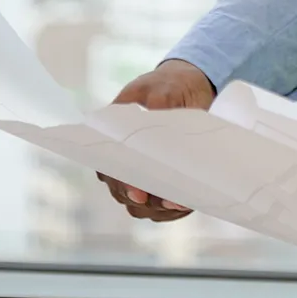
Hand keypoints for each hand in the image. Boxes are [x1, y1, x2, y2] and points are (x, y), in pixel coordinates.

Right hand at [97, 59, 215, 220]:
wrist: (187, 88)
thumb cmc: (170, 86)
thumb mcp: (164, 90)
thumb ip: (158, 106)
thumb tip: (154, 134)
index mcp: (112, 135)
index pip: (109, 168)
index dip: (122, 184)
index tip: (140, 193)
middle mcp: (121, 159)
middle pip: (123, 193)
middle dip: (145, 201)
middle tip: (171, 201)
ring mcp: (139, 172)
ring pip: (140, 205)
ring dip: (159, 208)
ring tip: (182, 202)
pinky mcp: (159, 181)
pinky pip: (158, 206)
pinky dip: (170, 210)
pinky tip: (185, 203)